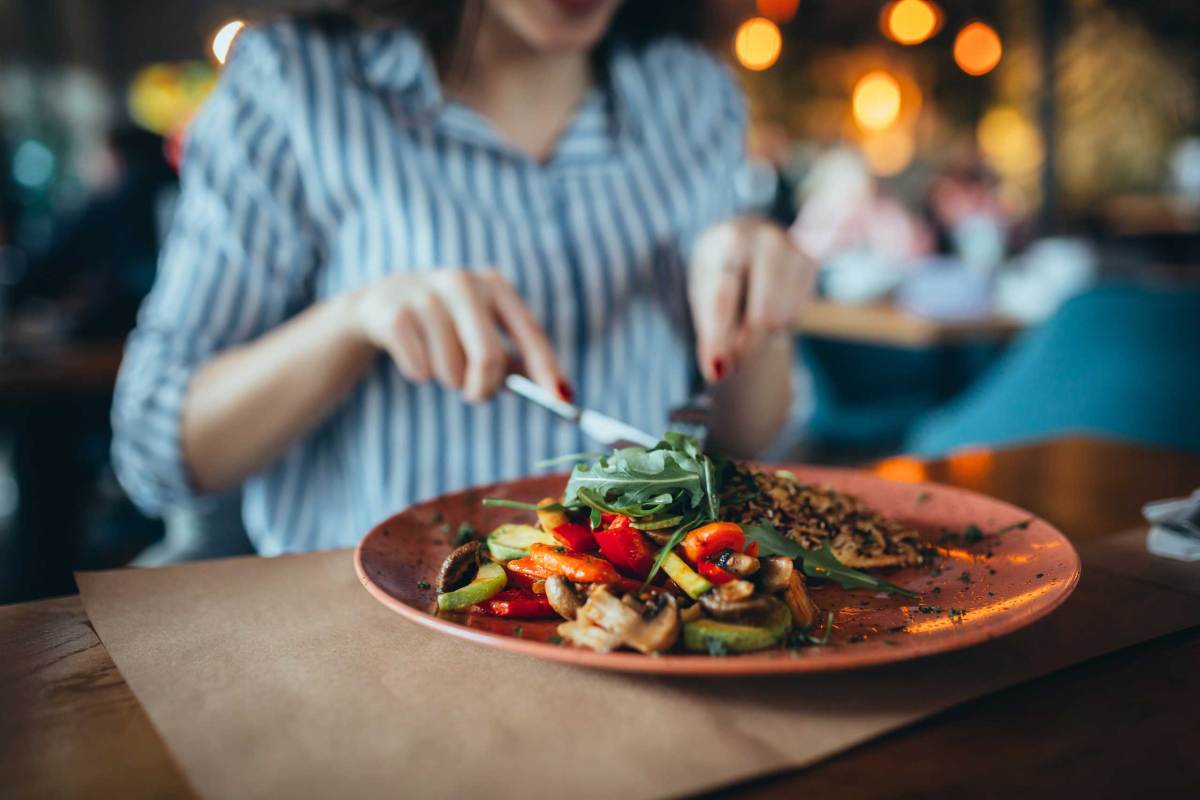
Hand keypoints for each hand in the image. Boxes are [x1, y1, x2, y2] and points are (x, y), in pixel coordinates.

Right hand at [353, 269, 569, 402]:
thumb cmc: (448, 326)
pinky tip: (412, 352)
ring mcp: (426, 295)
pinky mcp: (395, 314)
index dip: (547, 369)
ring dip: (447, 379)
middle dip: (484, 388)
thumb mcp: (483, 333)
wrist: (381, 304)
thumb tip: (559, 394)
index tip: (563, 402)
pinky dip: (419, 373)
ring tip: (438, 359)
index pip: (530, 333)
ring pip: (451, 370)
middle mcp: (463, 282)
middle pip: (489, 358)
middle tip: (475, 395)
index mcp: (494, 285)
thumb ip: (516, 361)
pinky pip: (419, 370)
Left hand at [688, 217, 815, 382]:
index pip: (724, 300)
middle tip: (731, 361)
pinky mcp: (813, 262)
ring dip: (762, 335)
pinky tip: (768, 306)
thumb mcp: (703, 291)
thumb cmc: (720, 266)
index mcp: (729, 241)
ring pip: (782, 320)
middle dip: (745, 346)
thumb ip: (709, 330)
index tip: (717, 372)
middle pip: (762, 316)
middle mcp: (766, 240)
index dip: (720, 340)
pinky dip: (780, 322)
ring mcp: (795, 249)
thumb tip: (717, 371)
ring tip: (745, 323)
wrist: (748, 230)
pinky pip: (797, 313)